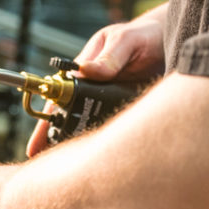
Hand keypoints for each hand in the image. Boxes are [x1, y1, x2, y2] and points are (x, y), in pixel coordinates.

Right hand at [26, 11, 165, 157]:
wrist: (171, 40)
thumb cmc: (143, 36)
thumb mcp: (127, 41)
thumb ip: (110, 57)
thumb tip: (86, 71)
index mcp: (84, 69)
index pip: (58, 97)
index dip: (46, 121)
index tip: (37, 143)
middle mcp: (93, 87)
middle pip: (68, 118)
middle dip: (55, 140)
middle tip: (45, 165)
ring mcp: (109, 101)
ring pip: (89, 127)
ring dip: (80, 146)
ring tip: (71, 172)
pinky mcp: (127, 110)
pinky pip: (112, 130)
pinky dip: (105, 145)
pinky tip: (104, 163)